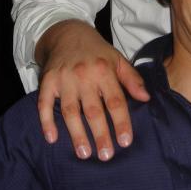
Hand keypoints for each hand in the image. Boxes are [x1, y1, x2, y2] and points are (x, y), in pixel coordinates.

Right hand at [35, 20, 149, 160]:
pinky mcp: (47, 81)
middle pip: (93, 110)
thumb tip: (146, 98)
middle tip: (106, 156)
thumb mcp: (118, 60)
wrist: (67, 33)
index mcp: (104, 71)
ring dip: (77, 133)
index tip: (126, 141)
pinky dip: (46, 121)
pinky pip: (44, 103)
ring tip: (84, 153)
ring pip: (70, 111)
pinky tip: (51, 138)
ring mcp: (64, 79)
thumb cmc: (97, 52)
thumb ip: (132, 79)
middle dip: (100, 134)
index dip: (121, 122)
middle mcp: (84, 75)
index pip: (115, 101)